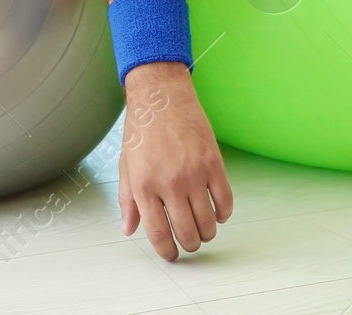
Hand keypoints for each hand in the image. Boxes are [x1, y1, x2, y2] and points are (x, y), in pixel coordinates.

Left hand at [117, 62, 232, 260]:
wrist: (162, 97)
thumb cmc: (141, 131)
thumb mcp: (126, 166)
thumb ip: (128, 201)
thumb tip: (130, 229)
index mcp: (144, 186)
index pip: (158, 233)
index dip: (167, 251)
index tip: (171, 255)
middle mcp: (169, 183)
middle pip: (186, 232)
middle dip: (189, 245)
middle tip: (189, 243)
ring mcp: (194, 173)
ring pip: (207, 222)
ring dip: (207, 233)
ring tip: (203, 230)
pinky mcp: (213, 163)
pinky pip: (225, 200)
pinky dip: (223, 213)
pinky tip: (217, 213)